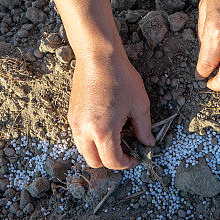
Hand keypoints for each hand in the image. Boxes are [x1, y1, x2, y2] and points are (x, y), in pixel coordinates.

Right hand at [68, 47, 153, 169]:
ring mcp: (74, 123)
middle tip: (126, 150)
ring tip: (116, 137)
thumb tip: (148, 143)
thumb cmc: (121, 77)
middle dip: (111, 161)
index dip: (127, 163)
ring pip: (84, 151)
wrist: (98, 56)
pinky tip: (105, 126)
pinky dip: (91, 140)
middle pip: (94, 162)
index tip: (136, 157)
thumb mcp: (140, 104)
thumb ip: (144, 128)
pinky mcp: (71, 114)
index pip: (112, 162)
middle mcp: (84, 130)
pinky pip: (79, 137)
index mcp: (103, 131)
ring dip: (99, 151)